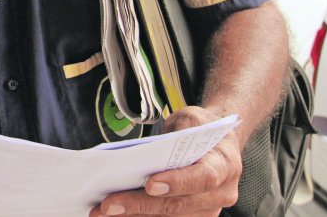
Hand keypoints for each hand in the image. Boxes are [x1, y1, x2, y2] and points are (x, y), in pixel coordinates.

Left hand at [91, 106, 242, 215]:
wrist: (216, 141)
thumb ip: (171, 136)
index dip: (177, 183)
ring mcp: (207, 210)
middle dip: (141, 206)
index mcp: (224, 165)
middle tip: (108, 205)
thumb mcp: (189, 120)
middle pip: (179, 205)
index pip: (202, 177)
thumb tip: (138, 155)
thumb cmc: (199, 130)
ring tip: (102, 213)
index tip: (149, 184)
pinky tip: (115, 215)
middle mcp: (220, 194)